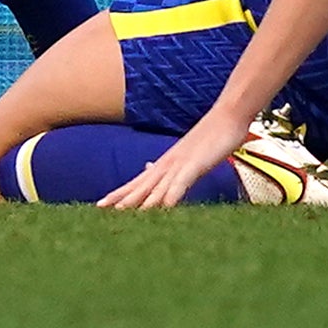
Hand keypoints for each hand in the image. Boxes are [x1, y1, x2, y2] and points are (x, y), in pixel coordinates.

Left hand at [99, 107, 253, 208]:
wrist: (228, 115)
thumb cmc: (211, 136)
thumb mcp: (186, 153)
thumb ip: (169, 166)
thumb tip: (149, 167)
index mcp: (165, 163)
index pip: (137, 181)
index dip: (119, 194)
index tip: (100, 205)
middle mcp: (168, 163)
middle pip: (140, 185)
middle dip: (120, 198)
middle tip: (99, 209)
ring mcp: (180, 163)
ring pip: (156, 186)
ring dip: (139, 200)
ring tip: (121, 213)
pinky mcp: (195, 164)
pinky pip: (181, 183)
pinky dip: (171, 196)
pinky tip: (164, 208)